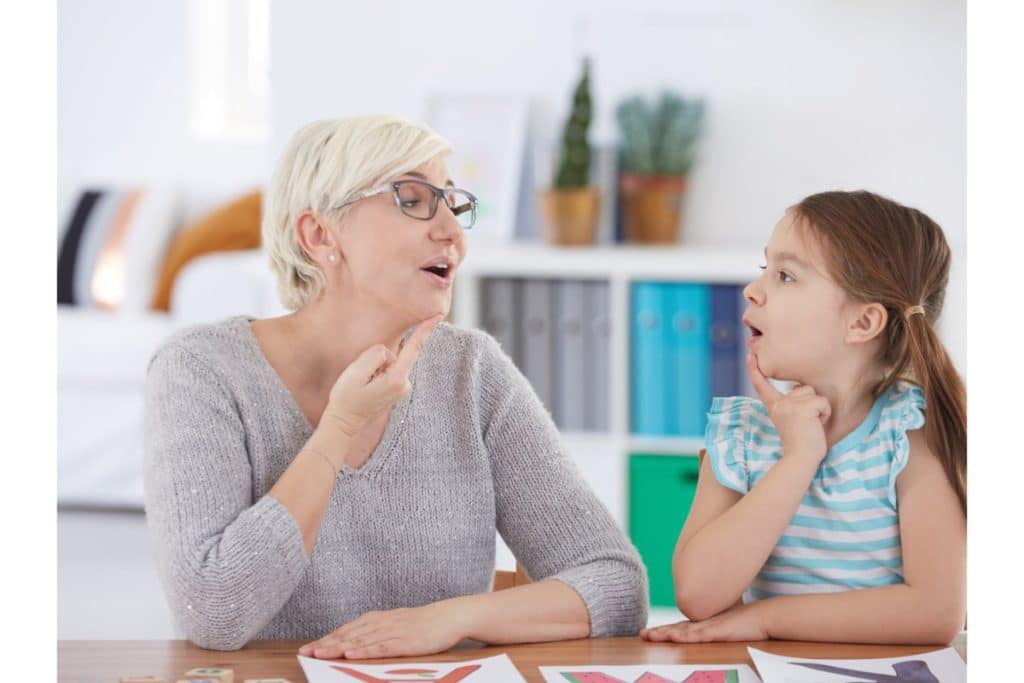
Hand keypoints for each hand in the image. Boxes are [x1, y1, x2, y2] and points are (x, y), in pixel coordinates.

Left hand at [297, 600, 466, 659]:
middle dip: (325, 644)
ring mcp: (393, 631)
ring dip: (338, 647)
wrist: (450, 616)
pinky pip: (381, 646)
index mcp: (378, 619)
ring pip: (360, 640)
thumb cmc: (424, 624)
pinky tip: (351, 654)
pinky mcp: (405, 641)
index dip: (326, 639)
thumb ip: (375, 631)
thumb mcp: (396, 624)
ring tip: (320, 654)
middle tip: (305, 653)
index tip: (308, 648)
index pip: (346, 630)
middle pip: (348, 634)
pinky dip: (365, 650)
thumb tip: (353, 637)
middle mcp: (381, 623)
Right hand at [322, 314, 443, 438]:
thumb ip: (375, 355)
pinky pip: (386, 369)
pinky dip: (375, 372)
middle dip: (376, 358)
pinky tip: (366, 386)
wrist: (344, 424)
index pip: (414, 348)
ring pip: (388, 361)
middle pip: (393, 354)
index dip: (425, 330)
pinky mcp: (396, 389)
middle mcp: (404, 384)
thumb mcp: (356, 372)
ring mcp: (401, 388)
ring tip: (361, 384)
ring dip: (373, 367)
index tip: (438, 315)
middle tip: (360, 378)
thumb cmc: (347, 399)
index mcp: (397, 378)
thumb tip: (387, 353)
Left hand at [640, 601, 768, 642]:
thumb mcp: (729, 626)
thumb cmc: (748, 622)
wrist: (764, 616)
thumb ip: (718, 629)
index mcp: (705, 624)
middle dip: (659, 632)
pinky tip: (673, 637)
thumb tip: (713, 632)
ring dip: (665, 634)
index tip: (651, 632)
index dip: (665, 629)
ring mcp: (709, 627)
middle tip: (642, 634)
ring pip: (682, 631)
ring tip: (649, 636)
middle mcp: (704, 623)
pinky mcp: (718, 632)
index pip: (681, 627)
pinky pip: (697, 635)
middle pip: (676, 628)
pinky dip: (684, 636)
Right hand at [747, 353, 830, 463]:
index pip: (762, 386)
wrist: (801, 458)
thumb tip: (799, 389)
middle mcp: (779, 403)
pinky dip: (825, 414)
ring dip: (819, 408)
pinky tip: (817, 425)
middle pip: (803, 389)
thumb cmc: (801, 442)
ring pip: (814, 394)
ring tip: (812, 424)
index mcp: (774, 406)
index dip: (755, 370)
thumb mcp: (790, 419)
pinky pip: (822, 403)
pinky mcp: (803, 409)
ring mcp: (790, 405)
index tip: (750, 356)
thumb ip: (792, 403)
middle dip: (811, 403)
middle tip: (806, 423)